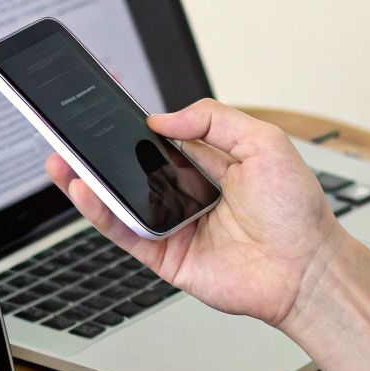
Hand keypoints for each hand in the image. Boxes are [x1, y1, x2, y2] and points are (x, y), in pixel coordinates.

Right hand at [45, 98, 341, 328]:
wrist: (307, 267)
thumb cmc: (297, 211)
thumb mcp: (264, 142)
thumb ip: (214, 120)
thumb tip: (164, 119)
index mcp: (207, 161)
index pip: (158, 136)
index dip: (131, 122)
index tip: (103, 102)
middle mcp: (185, 192)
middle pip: (130, 167)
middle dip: (99, 149)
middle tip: (70, 129)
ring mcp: (172, 224)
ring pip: (119, 199)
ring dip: (87, 179)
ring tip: (62, 158)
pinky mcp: (164, 256)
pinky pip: (125, 232)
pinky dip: (101, 212)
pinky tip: (85, 190)